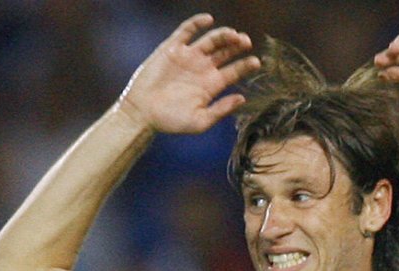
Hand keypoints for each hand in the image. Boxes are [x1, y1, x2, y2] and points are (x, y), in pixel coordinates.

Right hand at [117, 13, 260, 133]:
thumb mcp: (200, 121)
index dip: (246, 65)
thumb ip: (221, 110)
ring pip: (211, 40)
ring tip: (233, 34)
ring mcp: (188, 57)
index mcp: (212, 85)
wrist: (142, 113)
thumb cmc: (171, 121)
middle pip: (226, 52)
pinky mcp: (172, 48)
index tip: (256, 62)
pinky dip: (197, 23)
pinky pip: (186, 31)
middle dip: (237, 45)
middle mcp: (203, 69)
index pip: (234, 71)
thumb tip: (242, 98)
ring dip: (223, 35)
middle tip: (246, 42)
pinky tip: (209, 20)